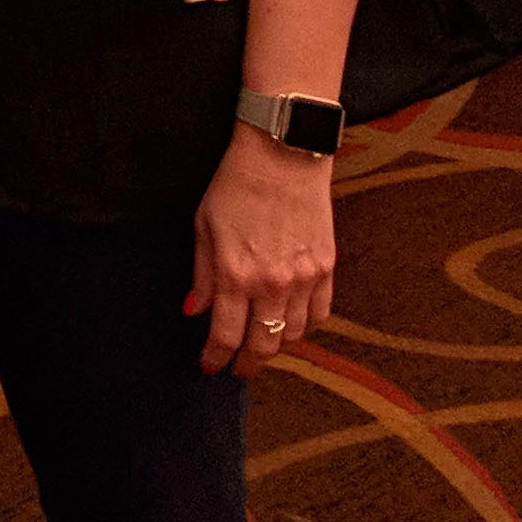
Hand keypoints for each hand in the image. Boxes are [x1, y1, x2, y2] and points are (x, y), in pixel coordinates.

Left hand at [185, 122, 335, 375]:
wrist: (283, 154)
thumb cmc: (236, 185)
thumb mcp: (204, 226)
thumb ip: (202, 274)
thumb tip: (195, 310)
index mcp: (235, 274)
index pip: (225, 335)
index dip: (216, 358)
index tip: (210, 367)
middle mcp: (272, 283)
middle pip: (263, 345)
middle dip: (249, 363)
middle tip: (240, 367)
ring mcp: (304, 278)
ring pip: (293, 334)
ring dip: (276, 345)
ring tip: (263, 343)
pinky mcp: (327, 267)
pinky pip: (320, 313)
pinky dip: (305, 325)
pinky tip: (291, 323)